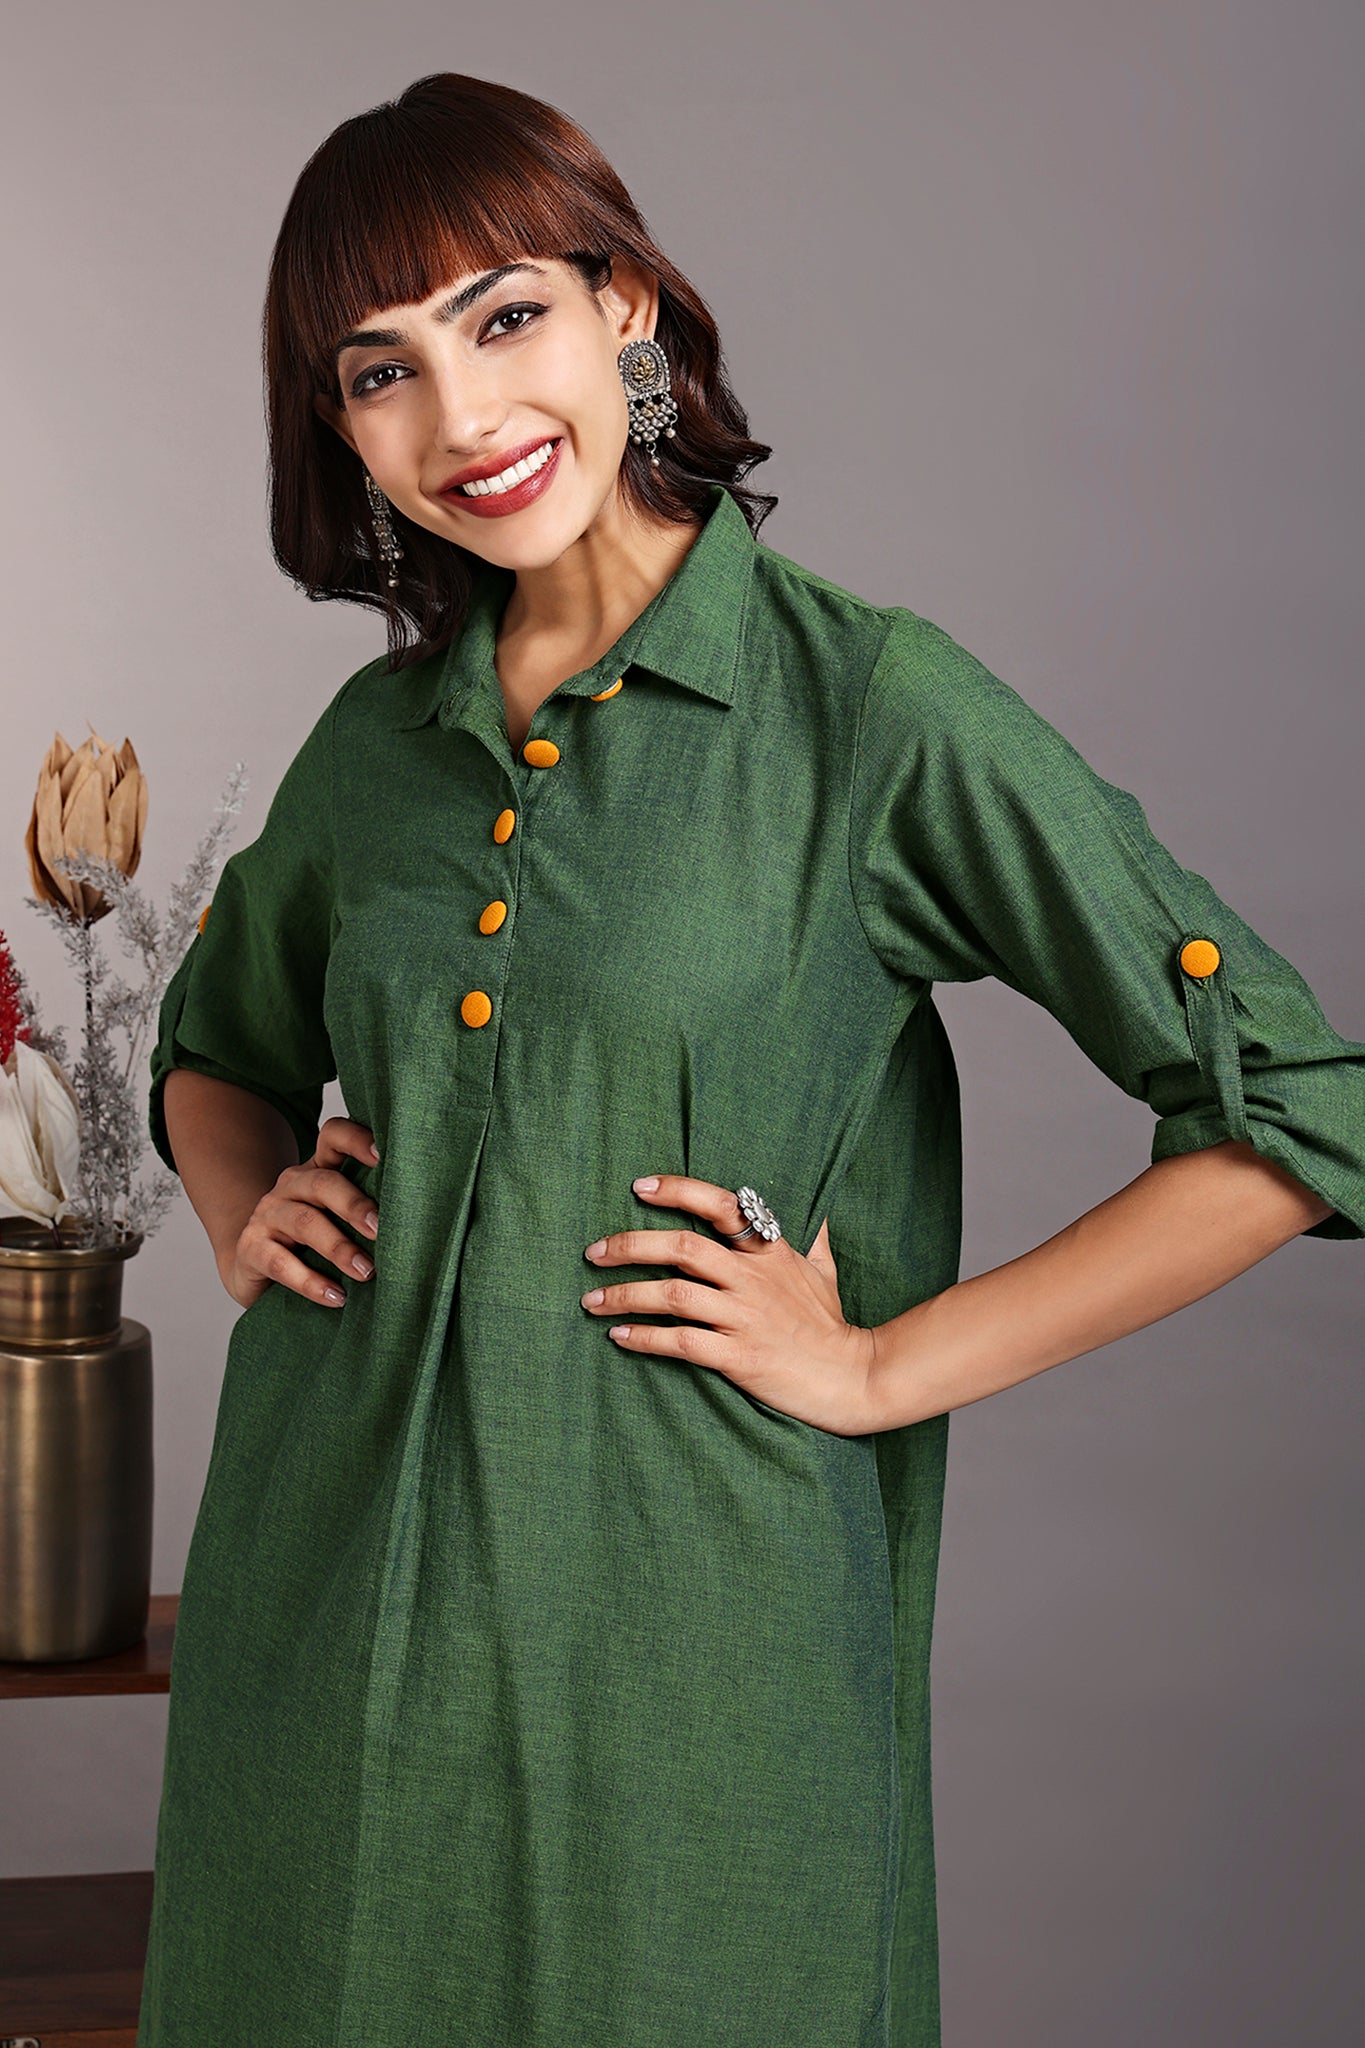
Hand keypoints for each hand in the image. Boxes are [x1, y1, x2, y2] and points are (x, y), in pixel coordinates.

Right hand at [221, 1115, 380, 1310]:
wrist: (252, 1265)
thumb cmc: (310, 1242)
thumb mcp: (338, 1220)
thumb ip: (366, 1213)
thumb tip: (422, 1224)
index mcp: (317, 1170)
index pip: (333, 1136)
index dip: (356, 1139)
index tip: (383, 1154)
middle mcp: (291, 1184)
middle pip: (323, 1183)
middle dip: (355, 1206)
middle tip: (381, 1231)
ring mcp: (268, 1214)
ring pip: (305, 1222)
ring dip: (339, 1248)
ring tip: (367, 1272)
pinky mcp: (252, 1248)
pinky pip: (281, 1262)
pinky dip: (310, 1282)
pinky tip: (336, 1297)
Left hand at [580, 1173, 882, 1436]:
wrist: (853, 1377)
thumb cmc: (831, 1325)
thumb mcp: (824, 1271)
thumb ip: (813, 1239)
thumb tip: (818, 1210)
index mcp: (769, 1253)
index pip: (720, 1205)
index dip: (677, 1191)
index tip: (639, 1188)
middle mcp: (752, 1279)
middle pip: (681, 1247)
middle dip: (630, 1245)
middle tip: (594, 1252)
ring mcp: (745, 1317)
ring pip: (673, 1295)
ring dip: (624, 1295)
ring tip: (592, 1300)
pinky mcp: (739, 1356)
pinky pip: (682, 1342)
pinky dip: (645, 1338)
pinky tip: (620, 1336)